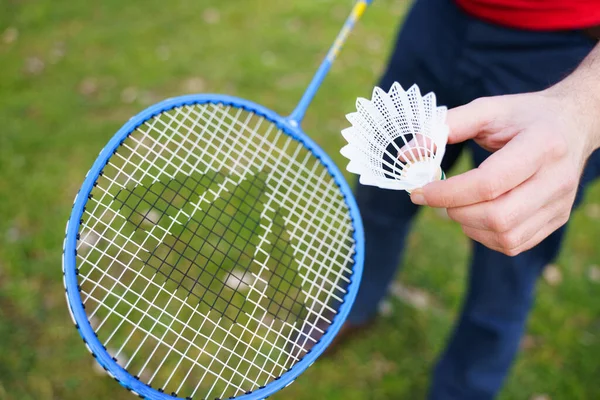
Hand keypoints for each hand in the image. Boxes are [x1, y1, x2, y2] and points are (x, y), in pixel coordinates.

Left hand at [409, 88, 599, 255]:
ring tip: (458, 202)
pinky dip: (484, 235)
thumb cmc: (524, 117)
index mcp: (543, 145)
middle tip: (437, 196)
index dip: (448, 192)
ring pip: (505, 236)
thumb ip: (447, 126)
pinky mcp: (556, 219)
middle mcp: (557, 179)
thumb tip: (408, 155)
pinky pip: (514, 244)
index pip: (490, 182)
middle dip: (455, 210)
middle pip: (498, 216)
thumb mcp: (488, 109)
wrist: (573, 125)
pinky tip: (476, 213)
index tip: (420, 190)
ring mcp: (560, 204)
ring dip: (468, 224)